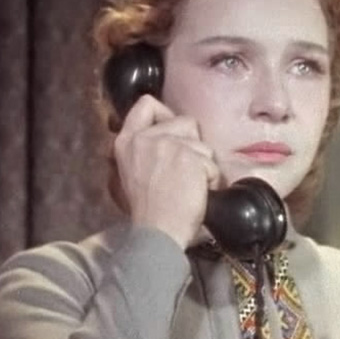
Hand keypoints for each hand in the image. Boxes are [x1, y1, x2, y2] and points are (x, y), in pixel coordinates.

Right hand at [112, 95, 220, 248]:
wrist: (157, 233)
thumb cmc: (149, 211)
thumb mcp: (132, 173)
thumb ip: (145, 150)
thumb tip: (169, 134)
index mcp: (126, 142)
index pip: (146, 105)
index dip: (166, 114)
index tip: (174, 133)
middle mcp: (145, 138)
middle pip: (185, 121)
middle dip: (193, 146)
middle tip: (184, 172)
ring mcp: (167, 145)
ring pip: (203, 144)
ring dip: (204, 166)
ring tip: (189, 187)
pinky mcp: (189, 157)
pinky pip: (213, 164)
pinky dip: (212, 180)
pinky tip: (198, 194)